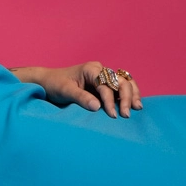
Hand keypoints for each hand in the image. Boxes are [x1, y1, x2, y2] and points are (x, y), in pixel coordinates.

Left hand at [13, 62, 141, 117]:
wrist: (48, 82)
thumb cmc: (55, 85)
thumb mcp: (65, 91)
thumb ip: (81, 97)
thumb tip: (97, 107)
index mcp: (91, 69)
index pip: (106, 85)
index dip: (110, 101)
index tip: (112, 115)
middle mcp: (100, 70)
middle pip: (120, 81)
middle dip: (126, 97)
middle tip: (126, 115)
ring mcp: (104, 76)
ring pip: (125, 82)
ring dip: (132, 94)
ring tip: (137, 108)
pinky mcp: (104, 83)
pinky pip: (121, 86)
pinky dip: (129, 94)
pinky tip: (134, 104)